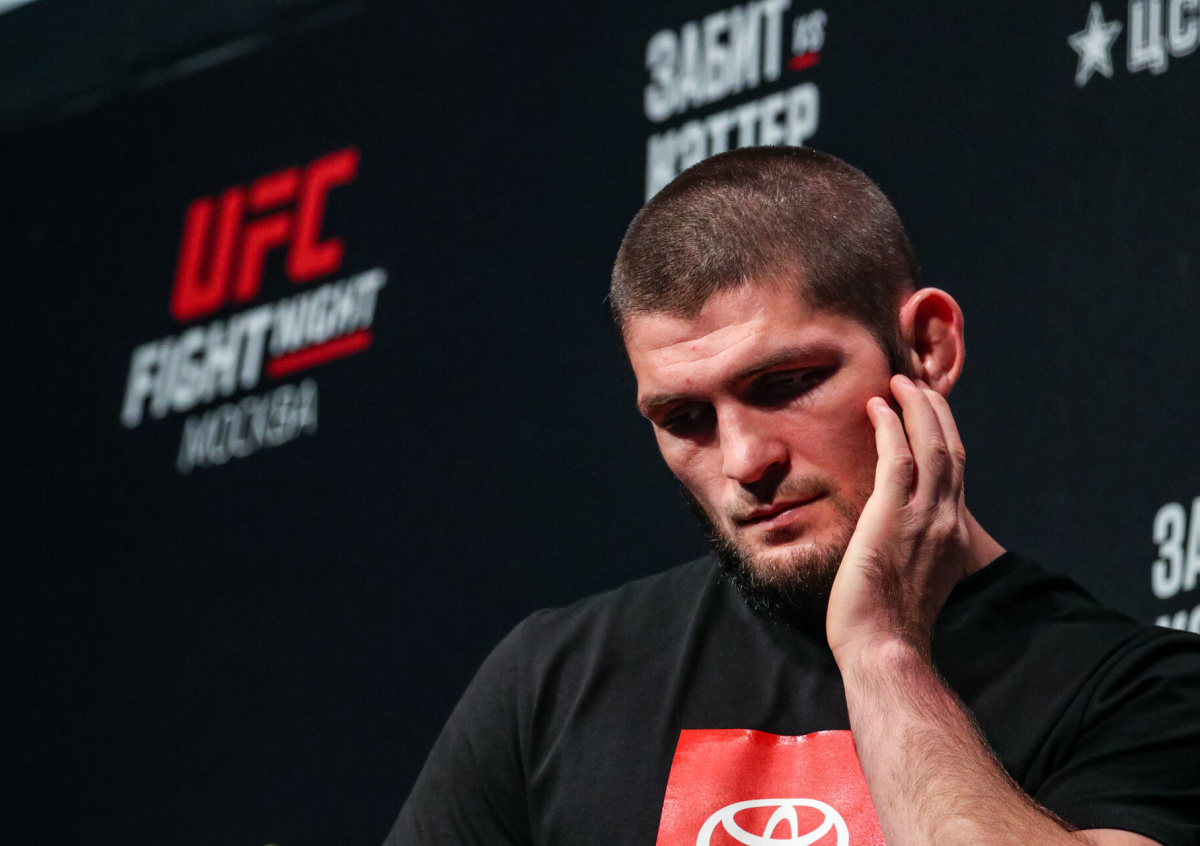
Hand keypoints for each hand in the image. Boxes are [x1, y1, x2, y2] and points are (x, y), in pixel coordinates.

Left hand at [826, 374, 970, 663]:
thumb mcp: (913, 578)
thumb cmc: (888, 622)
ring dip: (916, 408)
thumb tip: (896, 537)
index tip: (929, 410)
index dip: (944, 434)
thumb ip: (914, 550)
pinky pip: (897, 457)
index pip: (954, 470)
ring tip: (898, 382)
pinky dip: (890, 427)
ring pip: (930, 445)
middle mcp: (946, 519)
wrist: (884, 646)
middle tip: (916, 383)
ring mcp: (924, 516)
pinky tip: (876, 407)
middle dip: (935, 410)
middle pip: (950, 449)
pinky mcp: (893, 516)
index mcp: (952, 534)